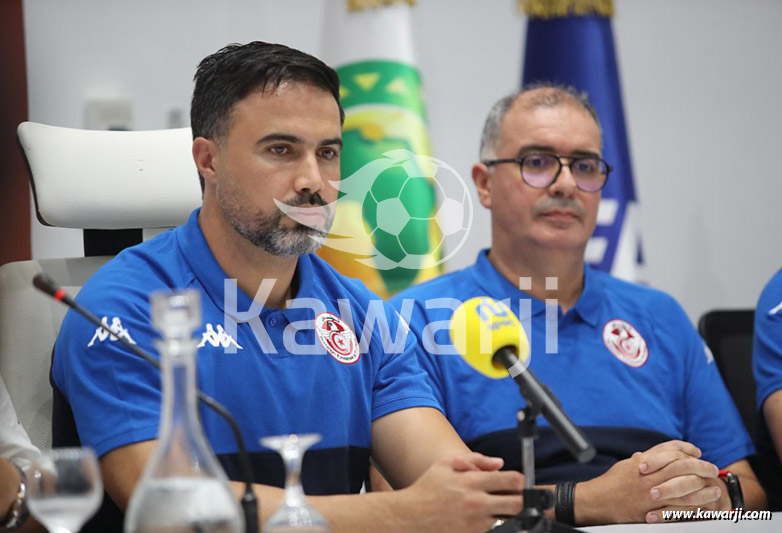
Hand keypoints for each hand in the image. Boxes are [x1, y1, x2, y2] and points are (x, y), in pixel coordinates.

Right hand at [397, 453, 523, 531]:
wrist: (408, 516)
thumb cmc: (427, 488)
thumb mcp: (446, 463)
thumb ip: (475, 459)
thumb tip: (500, 463)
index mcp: (473, 481)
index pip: (513, 480)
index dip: (523, 481)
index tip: (521, 484)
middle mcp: (477, 503)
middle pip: (518, 504)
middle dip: (526, 501)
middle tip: (525, 501)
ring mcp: (476, 524)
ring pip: (511, 522)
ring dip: (514, 518)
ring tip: (510, 513)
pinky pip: (497, 532)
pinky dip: (501, 528)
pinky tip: (497, 523)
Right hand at [576, 440, 720, 524]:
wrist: (598, 501)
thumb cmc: (612, 482)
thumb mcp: (627, 464)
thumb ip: (645, 458)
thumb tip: (658, 452)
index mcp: (644, 463)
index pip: (671, 451)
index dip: (687, 449)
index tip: (698, 452)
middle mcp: (650, 478)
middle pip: (682, 468)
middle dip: (701, 468)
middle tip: (712, 470)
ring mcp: (652, 496)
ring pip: (685, 491)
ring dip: (703, 490)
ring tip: (715, 490)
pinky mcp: (652, 513)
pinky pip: (678, 512)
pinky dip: (693, 510)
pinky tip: (703, 508)